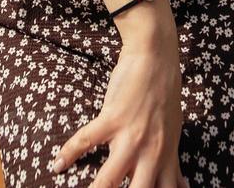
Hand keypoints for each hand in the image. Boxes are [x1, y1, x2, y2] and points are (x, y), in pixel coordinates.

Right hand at [49, 35, 189, 187]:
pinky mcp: (112, 118)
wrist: (156, 58)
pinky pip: (86, 141)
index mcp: (166, 158)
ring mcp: (131, 137)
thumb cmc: (165, 96)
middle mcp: (151, 153)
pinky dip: (69, 152)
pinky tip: (58, 163)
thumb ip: (173, 164)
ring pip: (110, 178)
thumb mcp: (175, 134)